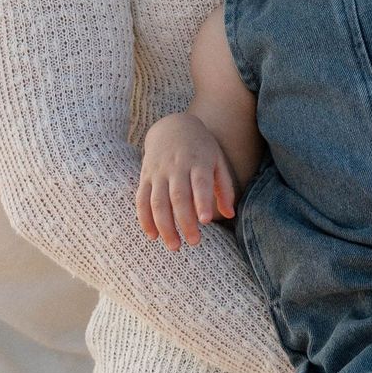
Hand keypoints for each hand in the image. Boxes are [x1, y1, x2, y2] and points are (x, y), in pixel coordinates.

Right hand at [137, 114, 236, 250]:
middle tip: (193, 242)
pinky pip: (142, 200)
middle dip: (185, 221)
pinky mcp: (145, 176)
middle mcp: (177, 167)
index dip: (201, 202)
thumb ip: (224, 188)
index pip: (200, 183)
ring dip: (164, 226)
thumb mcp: (217, 161)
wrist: (172, 126)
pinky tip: (153, 236)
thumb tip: (229, 214)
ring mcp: (158, 172)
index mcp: (198, 161)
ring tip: (174, 246)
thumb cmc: (200, 148)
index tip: (205, 221)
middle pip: (178, 196)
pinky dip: (145, 219)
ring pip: (157, 201)